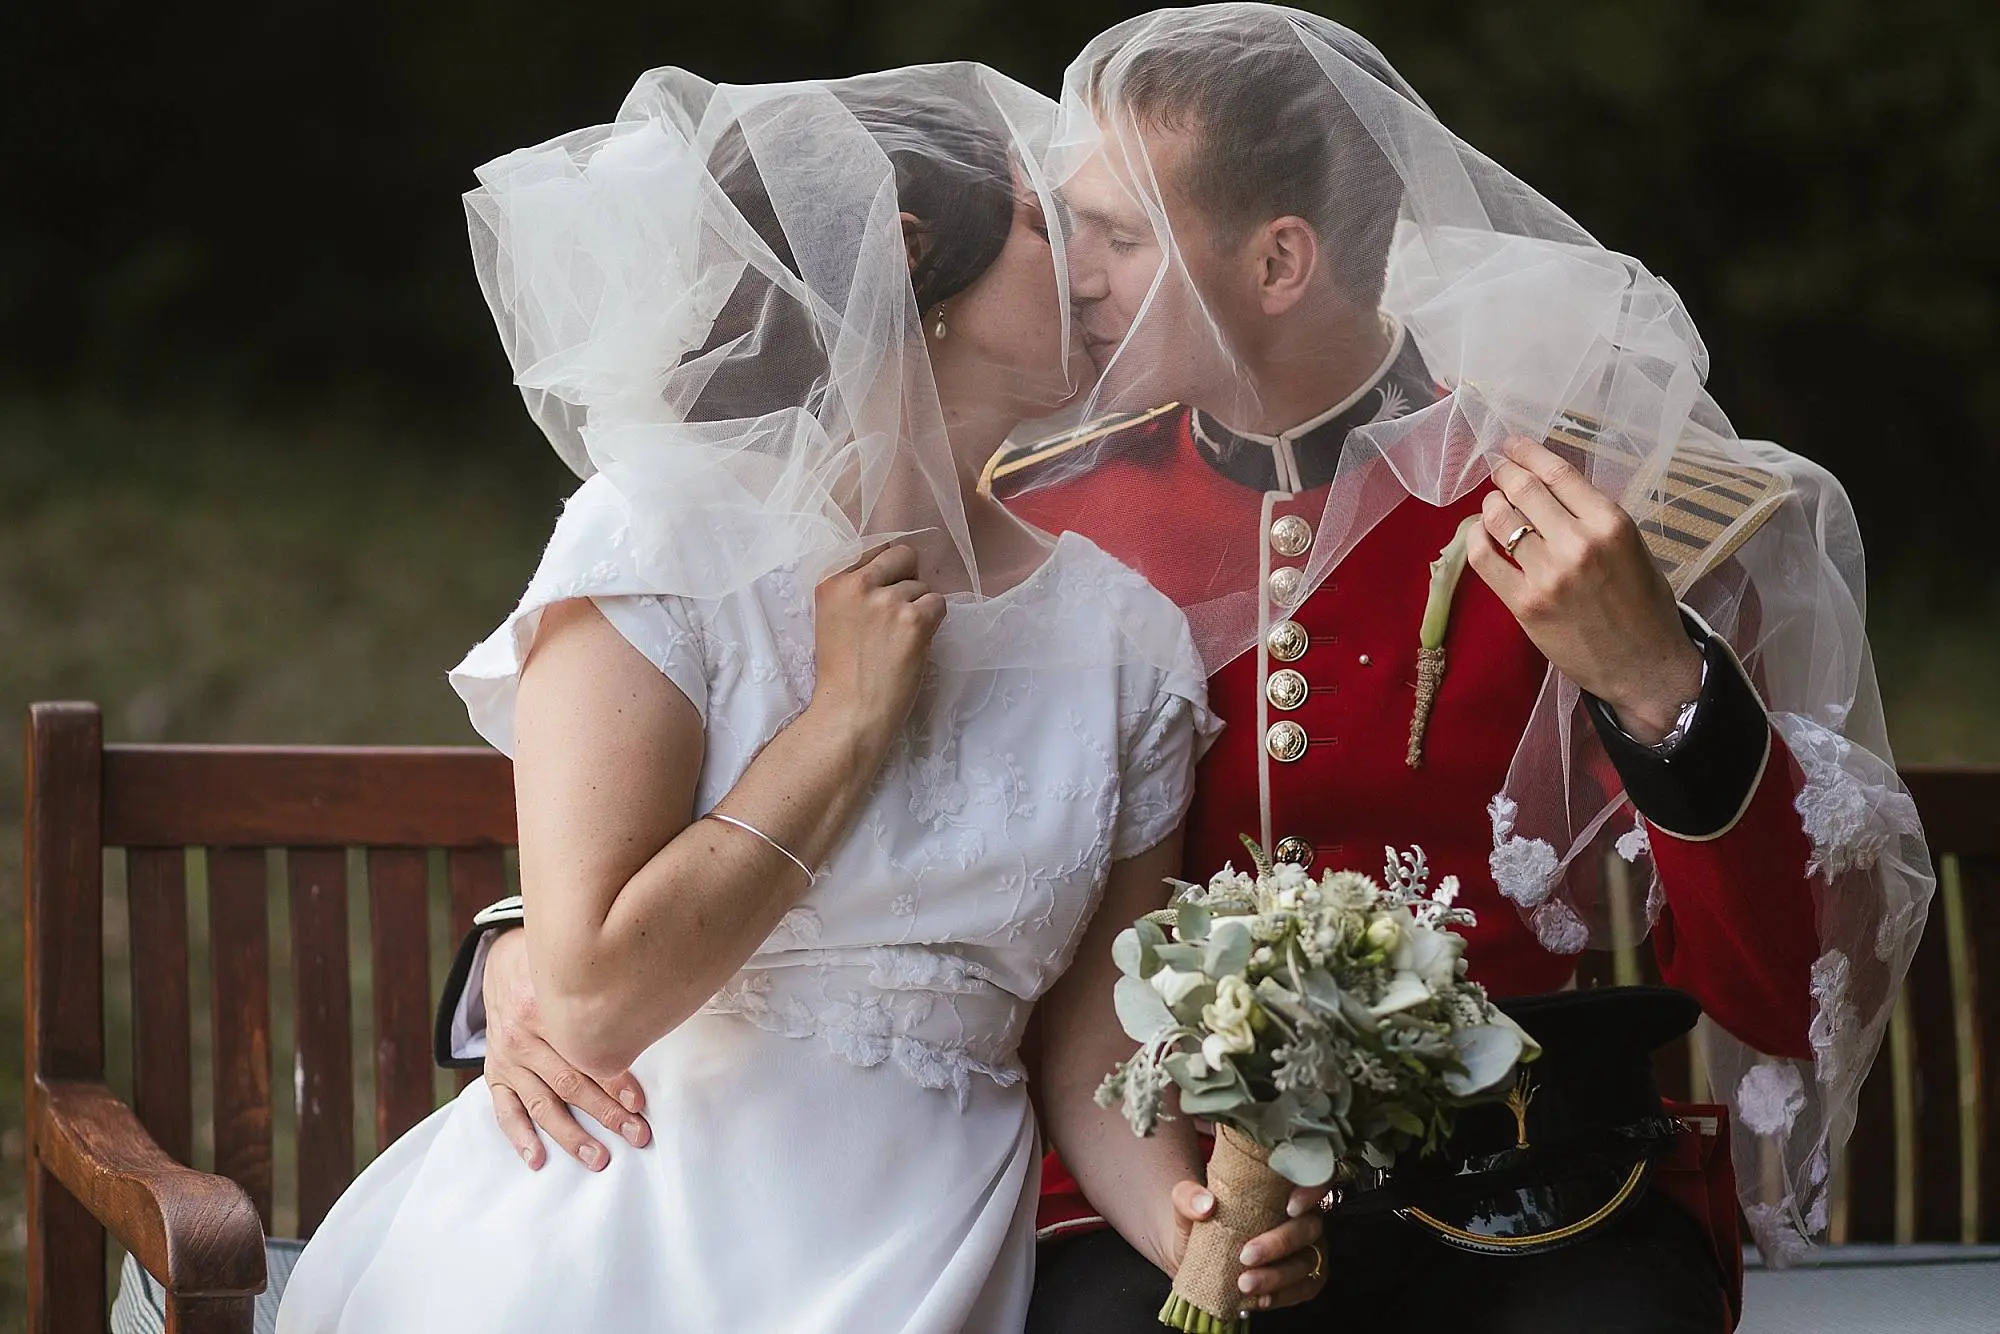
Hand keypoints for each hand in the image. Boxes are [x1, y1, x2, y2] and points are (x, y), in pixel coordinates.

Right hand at [481, 927, 651, 1170]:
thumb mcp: (575, 974)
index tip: (638, 1102)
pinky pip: (506, 1110)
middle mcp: (523, 1036)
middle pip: (569, 1082)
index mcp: (544, 1006)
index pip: (584, 1052)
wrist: (504, 964)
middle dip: (606, 1113)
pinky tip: (538, 1158)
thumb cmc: (553, 971)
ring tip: (598, 1157)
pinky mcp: (496, 1074)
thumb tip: (651, 1012)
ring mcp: (508, 1058)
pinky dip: (520, 1137)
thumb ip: (602, 995)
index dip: (614, 1079)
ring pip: (543, 1103)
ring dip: (572, 1135)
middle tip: (636, 1134)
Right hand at [807, 543, 946, 749]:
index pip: (874, 550)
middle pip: (902, 556)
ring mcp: (887, 601)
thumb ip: (855, 591)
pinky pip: (939, 604)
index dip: (885, 572)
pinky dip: (933, 624)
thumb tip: (895, 569)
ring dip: (918, 610)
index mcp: (832, 582)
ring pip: (922, 586)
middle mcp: (858, 584)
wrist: (849, 713)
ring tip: (898, 640)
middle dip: (907, 579)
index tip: (881, 596)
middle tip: (897, 613)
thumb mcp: (833, 618)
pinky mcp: (914, 621)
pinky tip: (914, 644)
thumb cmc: (841, 673)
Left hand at [1167, 1180, 1327, 1313]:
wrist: (1192, 1255)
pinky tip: (1260, 1301)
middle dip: (1280, 1243)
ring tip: (1245, 1284)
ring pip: (1307, 1261)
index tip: (1290, 1206)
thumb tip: (1206, 1204)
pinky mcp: (1302, 1278)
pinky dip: (1284, 1297)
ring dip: (1278, 1276)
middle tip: (1246, 1256)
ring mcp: (1305, 1248)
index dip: (1313, 1191)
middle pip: (1310, 1226)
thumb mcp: (1186, 1204)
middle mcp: (1301, 1215)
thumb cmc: (1200, 1221)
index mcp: (1281, 1187)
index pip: (1314, 1178)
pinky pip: (1305, 1288)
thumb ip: (1189, 1197)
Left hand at [1469, 436, 1702, 742]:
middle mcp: (1578, 543)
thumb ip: (1592, 517)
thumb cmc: (1642, 605)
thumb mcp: (1631, 547)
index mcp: (1610, 523)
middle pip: (1524, 489)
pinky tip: (1481, 535)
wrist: (1644, 666)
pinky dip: (1476, 540)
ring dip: (1491, 505)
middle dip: (1505, 474)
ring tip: (1494, 504)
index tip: (1511, 446)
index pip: (1558, 472)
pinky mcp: (1524, 604)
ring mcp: (1548, 575)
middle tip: (1499, 470)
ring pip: (1500, 519)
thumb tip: (1548, 486)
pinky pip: (1484, 560)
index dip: (1527, 453)